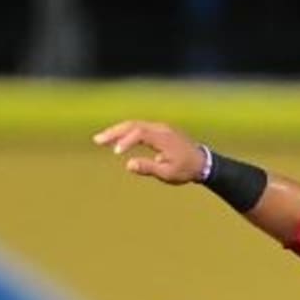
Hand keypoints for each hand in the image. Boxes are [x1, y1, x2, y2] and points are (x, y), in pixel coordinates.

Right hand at [92, 120, 209, 184]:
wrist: (202, 162)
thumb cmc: (185, 170)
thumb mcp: (168, 174)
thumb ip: (148, 168)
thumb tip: (129, 164)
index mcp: (163, 138)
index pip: (139, 133)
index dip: (126, 140)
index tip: (116, 152)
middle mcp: (160, 129)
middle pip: (133, 125)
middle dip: (114, 132)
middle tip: (97, 140)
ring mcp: (159, 128)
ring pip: (134, 125)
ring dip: (117, 131)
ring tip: (100, 140)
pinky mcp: (158, 131)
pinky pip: (139, 128)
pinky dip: (125, 132)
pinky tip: (116, 140)